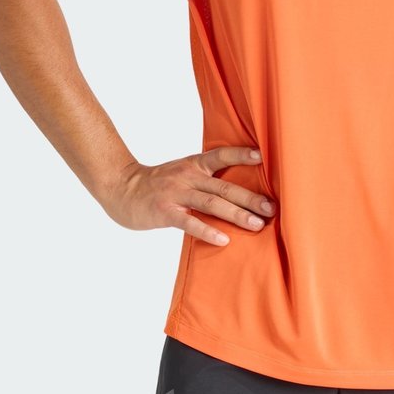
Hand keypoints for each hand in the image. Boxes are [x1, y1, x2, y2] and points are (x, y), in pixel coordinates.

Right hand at [102, 145, 276, 245]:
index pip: (221, 155)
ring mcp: (176, 193)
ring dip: (236, 214)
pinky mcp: (164, 212)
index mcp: (194, 164)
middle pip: (224, 186)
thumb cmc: (158, 184)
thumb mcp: (182, 172)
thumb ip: (206, 178)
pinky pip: (189, 222)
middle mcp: (188, 176)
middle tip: (271, 208)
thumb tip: (239, 190)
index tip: (263, 157)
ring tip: (256, 225)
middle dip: (250, 198)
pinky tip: (223, 240)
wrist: (121, 188)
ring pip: (212, 203)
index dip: (241, 154)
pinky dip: (207, 231)